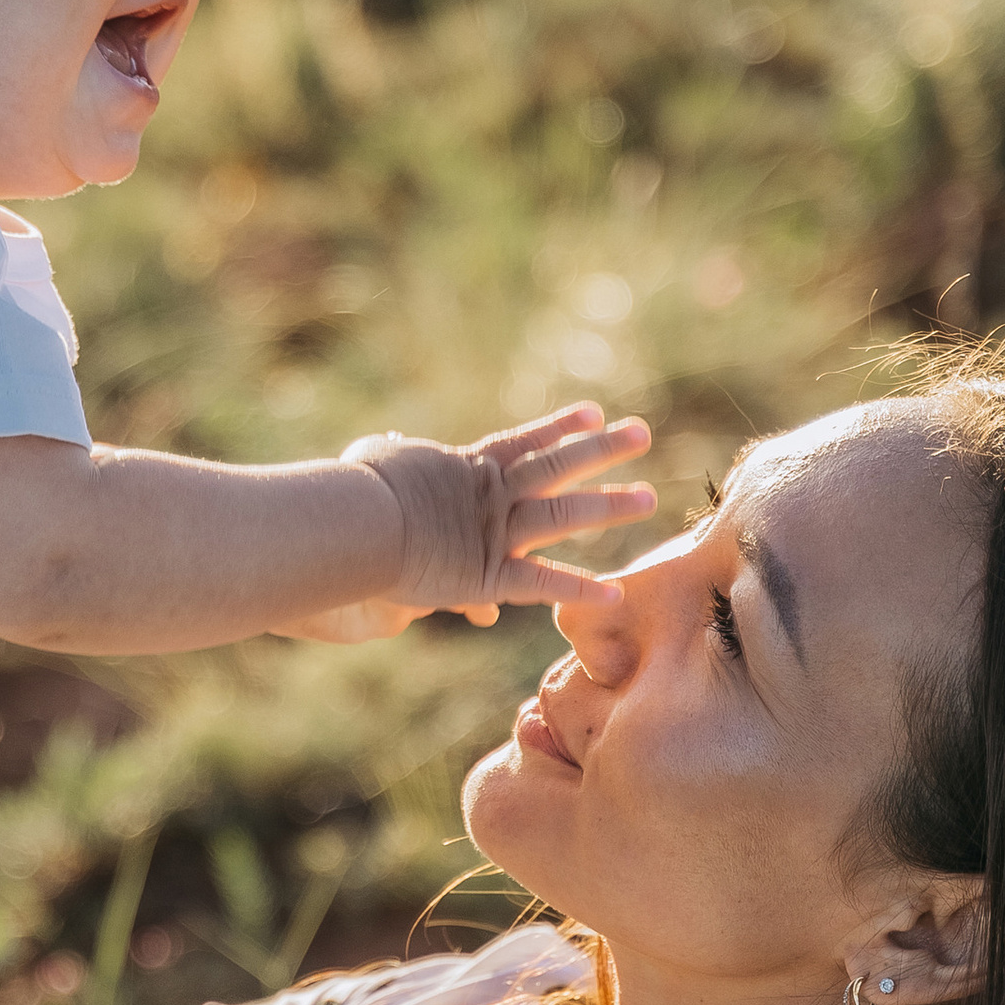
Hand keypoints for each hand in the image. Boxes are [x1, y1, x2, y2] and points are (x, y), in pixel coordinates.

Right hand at [344, 405, 653, 627]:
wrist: (358, 523)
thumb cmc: (355, 488)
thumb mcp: (376, 457)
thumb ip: (393, 451)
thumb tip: (392, 442)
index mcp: (468, 467)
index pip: (524, 442)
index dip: (560, 427)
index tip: (594, 412)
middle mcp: (492, 495)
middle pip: (557, 468)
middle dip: (602, 450)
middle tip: (641, 434)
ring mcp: (495, 532)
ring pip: (563, 516)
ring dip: (608, 506)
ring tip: (649, 498)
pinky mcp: (487, 573)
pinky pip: (540, 582)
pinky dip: (576, 588)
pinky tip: (613, 592)